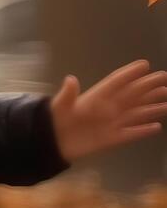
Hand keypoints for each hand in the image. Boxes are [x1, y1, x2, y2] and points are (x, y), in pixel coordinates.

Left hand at [50, 60, 166, 162]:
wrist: (52, 143)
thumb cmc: (55, 121)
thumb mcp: (59, 106)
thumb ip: (68, 94)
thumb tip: (71, 80)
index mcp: (95, 98)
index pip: (116, 83)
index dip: (129, 74)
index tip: (144, 64)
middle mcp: (107, 108)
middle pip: (132, 95)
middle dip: (148, 86)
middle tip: (164, 77)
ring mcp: (111, 123)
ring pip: (136, 113)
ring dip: (152, 107)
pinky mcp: (111, 139)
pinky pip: (131, 133)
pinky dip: (143, 130)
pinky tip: (156, 126)